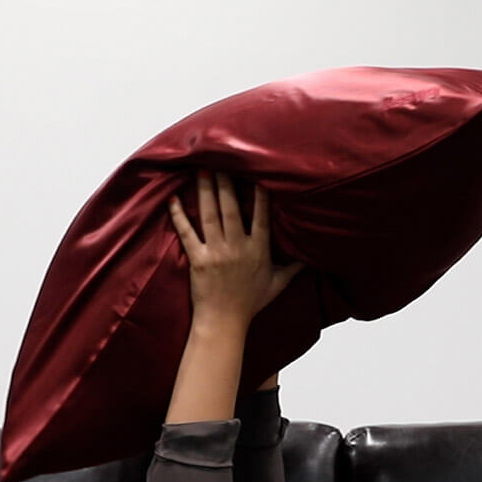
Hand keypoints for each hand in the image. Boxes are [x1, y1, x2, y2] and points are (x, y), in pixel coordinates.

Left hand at [168, 170, 304, 326]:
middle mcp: (237, 248)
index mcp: (258, 251)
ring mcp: (216, 252)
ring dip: (205, 191)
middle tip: (221, 159)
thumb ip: (292, 268)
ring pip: (210, 215)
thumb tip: (309, 257)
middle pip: (232, 208)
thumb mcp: (277, 285)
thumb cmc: (250, 304)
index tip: (259, 174)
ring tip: (201, 168)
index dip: (261, 195)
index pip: (262, 217)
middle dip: (226, 182)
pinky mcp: (198, 259)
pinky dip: (179, 216)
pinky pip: (187, 233)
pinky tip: (172, 199)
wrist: (224, 322)